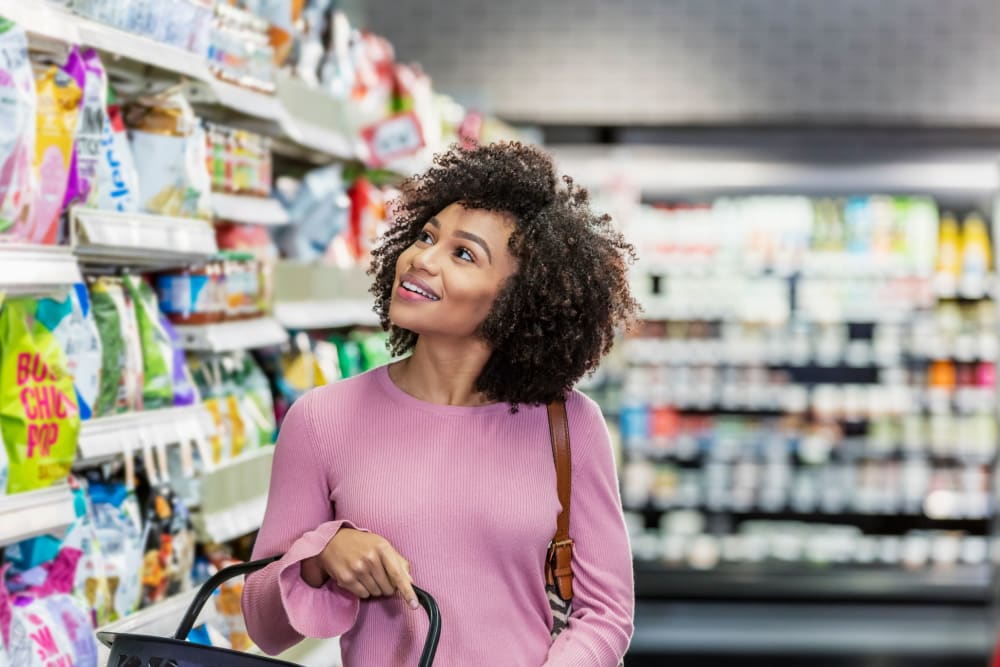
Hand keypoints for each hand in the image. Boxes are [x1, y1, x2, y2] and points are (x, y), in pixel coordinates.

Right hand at [301, 528, 418, 609]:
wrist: (332, 540)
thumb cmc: (361, 543)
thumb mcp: (382, 545)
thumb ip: (398, 562)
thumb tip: (410, 581)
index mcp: (382, 548)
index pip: (398, 574)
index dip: (408, 591)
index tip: (414, 604)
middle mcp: (370, 558)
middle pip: (388, 588)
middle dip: (387, 586)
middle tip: (378, 575)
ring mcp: (357, 569)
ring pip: (376, 593)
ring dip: (374, 588)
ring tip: (367, 574)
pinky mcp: (346, 579)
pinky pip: (363, 595)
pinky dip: (363, 590)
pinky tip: (358, 578)